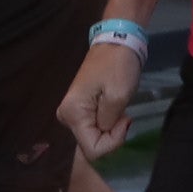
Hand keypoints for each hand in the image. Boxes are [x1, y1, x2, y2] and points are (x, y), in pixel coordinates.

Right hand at [61, 42, 143, 156]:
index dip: (113, 142)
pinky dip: (108, 123)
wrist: (116, 42)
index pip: (92, 149)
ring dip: (111, 129)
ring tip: (120, 110)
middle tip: (124, 115)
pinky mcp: (80, 109)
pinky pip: (94, 128)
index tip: (126, 121)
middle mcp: (67, 117)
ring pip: (94, 137)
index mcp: (73, 114)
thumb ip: (108, 123)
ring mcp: (72, 113)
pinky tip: (114, 110)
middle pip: (91, 144)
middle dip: (112, 136)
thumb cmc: (117, 66)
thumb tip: (104, 133)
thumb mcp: (118, 96)